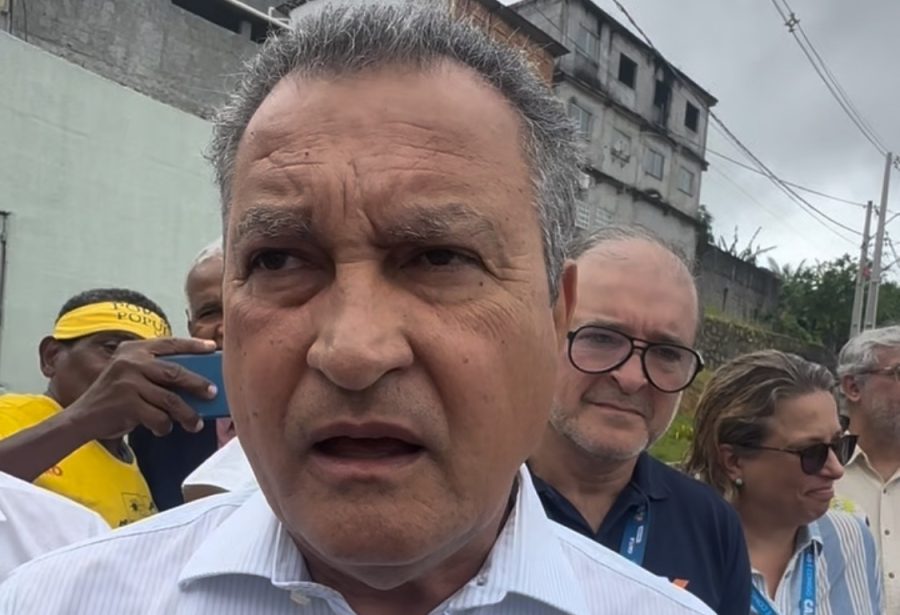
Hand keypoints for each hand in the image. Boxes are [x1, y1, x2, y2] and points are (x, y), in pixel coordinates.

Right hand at [65, 337, 217, 440]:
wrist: (82, 418)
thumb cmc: (116, 397)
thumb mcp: (131, 376)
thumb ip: (155, 373)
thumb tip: (197, 383)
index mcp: (134, 349)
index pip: (169, 343)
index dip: (193, 345)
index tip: (212, 348)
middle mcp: (130, 362)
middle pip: (176, 372)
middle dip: (198, 384)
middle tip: (213, 392)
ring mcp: (127, 382)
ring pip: (171, 399)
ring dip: (187, 414)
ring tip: (196, 423)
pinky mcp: (126, 403)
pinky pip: (158, 417)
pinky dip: (164, 426)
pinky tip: (163, 428)